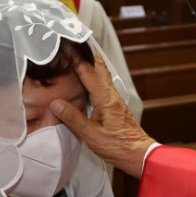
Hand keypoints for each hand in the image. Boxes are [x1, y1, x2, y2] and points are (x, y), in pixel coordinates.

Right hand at [50, 49, 156, 178]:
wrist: (139, 154)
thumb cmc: (118, 147)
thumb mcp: (92, 136)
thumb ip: (74, 119)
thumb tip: (56, 103)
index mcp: (106, 99)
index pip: (89, 73)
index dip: (77, 59)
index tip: (67, 46)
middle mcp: (112, 96)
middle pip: (100, 68)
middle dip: (87, 54)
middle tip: (76, 42)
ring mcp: (115, 100)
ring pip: (103, 75)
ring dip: (92, 63)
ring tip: (81, 54)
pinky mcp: (116, 106)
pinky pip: (104, 84)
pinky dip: (95, 75)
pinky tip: (89, 78)